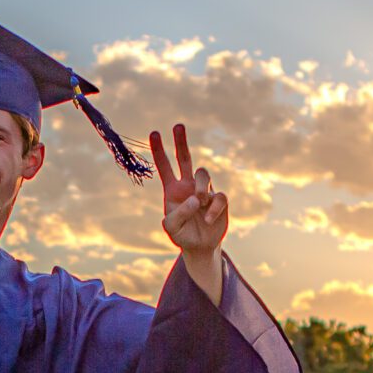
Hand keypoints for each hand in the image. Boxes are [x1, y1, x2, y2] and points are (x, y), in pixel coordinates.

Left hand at [152, 124, 227, 258]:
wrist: (200, 246)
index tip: (154, 133)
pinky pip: (219, 196)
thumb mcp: (172, 227)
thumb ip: (178, 213)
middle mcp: (188, 186)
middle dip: (180, 142)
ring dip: (201, 187)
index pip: (164, 167)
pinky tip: (207, 219)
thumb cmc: (182, 234)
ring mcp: (205, 190)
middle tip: (177, 126)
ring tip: (198, 202)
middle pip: (185, 158)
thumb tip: (195, 199)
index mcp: (172, 190)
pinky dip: (213, 208)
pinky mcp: (219, 200)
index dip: (158, 150)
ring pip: (204, 173)